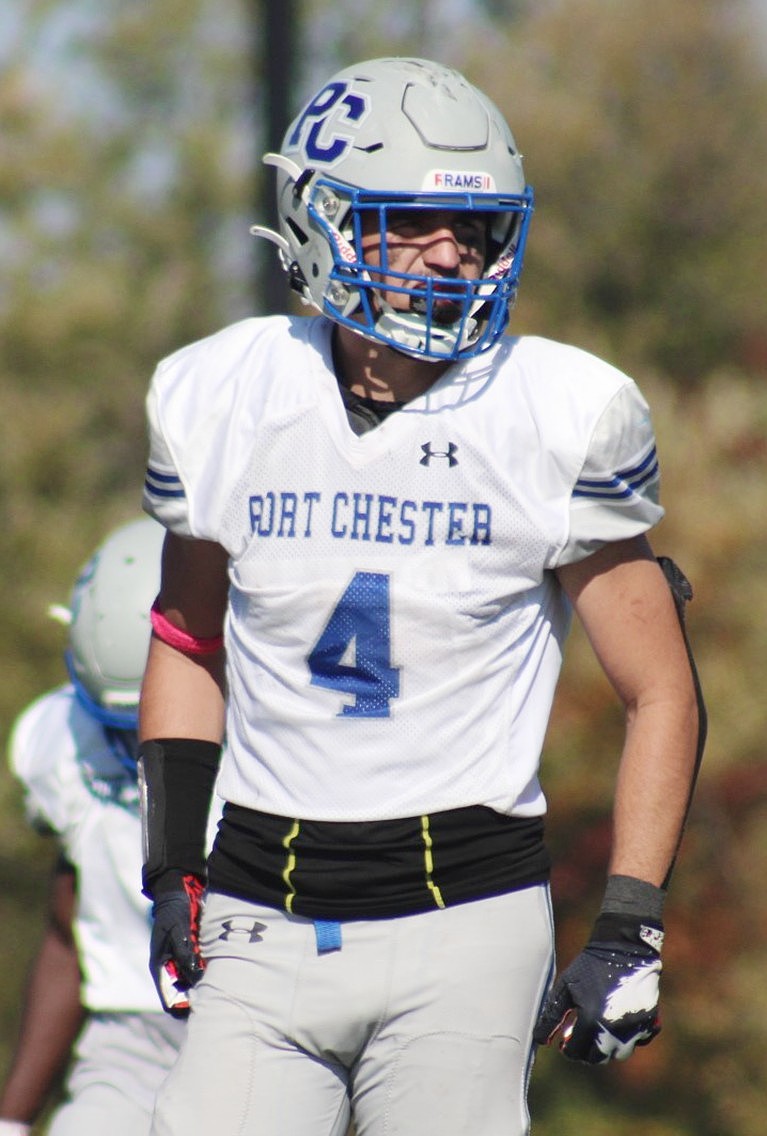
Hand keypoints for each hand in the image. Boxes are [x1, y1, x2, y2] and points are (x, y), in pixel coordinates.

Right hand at [149, 872, 205, 1016]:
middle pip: (181, 994)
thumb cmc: (173, 912)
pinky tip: (217, 971)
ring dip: (201, 985)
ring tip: (217, 987)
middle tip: (212, 998)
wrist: (176, 893)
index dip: (181, 1007)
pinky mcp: (187, 953)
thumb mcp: (178, 932)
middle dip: (194, 998)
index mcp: (159, 966)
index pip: (167, 999)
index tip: (199, 1008)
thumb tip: (194, 976)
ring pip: (190, 983)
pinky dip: (204, 972)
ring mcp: (178, 961)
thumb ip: (184, 953)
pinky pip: (196, 969)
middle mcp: (168, 968)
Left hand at [533, 913, 662, 1063]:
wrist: (623, 948)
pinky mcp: (650, 1022)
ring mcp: (635, 1028)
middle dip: (587, 1052)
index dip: (567, 1049)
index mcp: (591, 1021)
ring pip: (620, 1053)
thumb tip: (540, 1040)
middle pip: (599, 1057)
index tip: (565, 1043)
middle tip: (582, 1038)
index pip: (576, 1052)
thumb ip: (552, 1015)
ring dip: (609, 1048)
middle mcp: (614, 1030)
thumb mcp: (566, 987)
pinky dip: (630, 1037)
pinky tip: (620, 1023)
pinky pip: (639, 1041)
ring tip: (600, 1031)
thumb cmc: (590, 966)